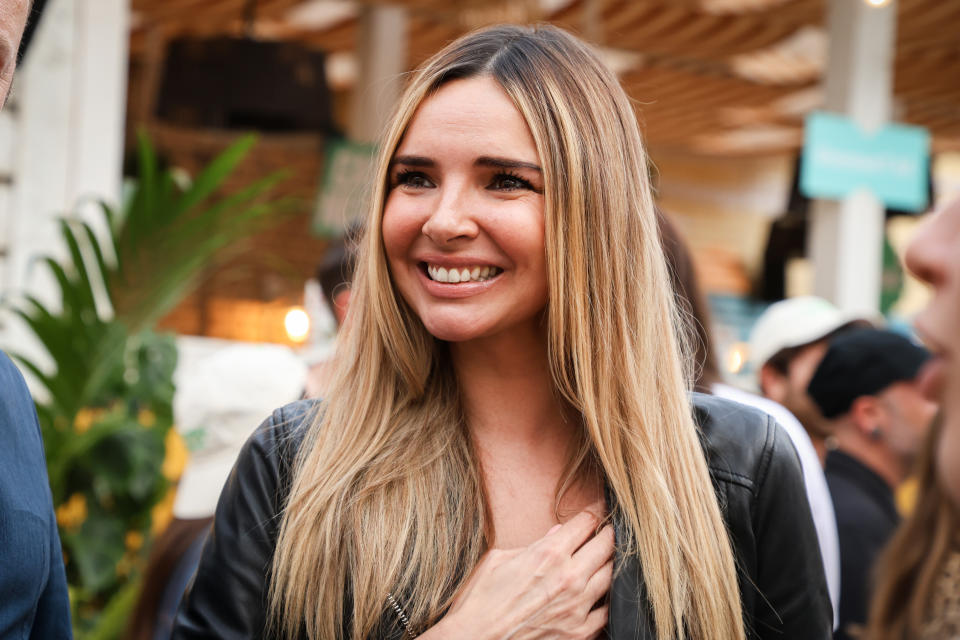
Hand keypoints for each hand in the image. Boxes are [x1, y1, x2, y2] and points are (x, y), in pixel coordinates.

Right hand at [428, 509, 613, 639]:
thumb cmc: (479, 601)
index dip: (592, 513)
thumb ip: (532, 545)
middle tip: (607, 530)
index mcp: (548, 554)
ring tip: (606, 558)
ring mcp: (577, 607)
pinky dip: (606, 599)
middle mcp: (568, 577)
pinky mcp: (579, 632)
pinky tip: (600, 594)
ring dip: (610, 563)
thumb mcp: (498, 559)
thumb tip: (556, 534)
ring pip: (611, 576)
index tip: (595, 512)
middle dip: (608, 534)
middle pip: (606, 546)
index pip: (585, 523)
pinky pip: (606, 611)